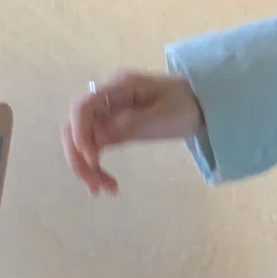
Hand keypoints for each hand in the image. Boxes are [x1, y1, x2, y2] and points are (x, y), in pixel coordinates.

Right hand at [62, 71, 205, 195]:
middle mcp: (104, 97)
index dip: (81, 135)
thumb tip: (97, 137)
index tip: (93, 161)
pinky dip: (97, 166)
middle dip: (79, 158)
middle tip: (95, 187)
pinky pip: (96, 147)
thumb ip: (130, 124)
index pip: (83, 108)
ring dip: (87, 167)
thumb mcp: (162, 117)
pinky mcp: (113, 127)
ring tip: (104, 190)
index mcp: (116, 87)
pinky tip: (107, 184)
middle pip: (75, 127)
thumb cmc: (185, 106)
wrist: (202, 104)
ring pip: (83, 140)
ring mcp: (107, 112)